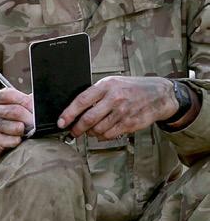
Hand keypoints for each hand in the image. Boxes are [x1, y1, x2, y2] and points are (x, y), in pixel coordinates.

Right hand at [0, 87, 33, 168]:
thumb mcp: (6, 109)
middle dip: (30, 120)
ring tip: (19, 133)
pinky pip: (14, 140)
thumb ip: (21, 102)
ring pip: (18, 127)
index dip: (27, 102)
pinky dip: (17, 142)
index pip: (12, 94)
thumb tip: (39, 99)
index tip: (34, 110)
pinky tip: (11, 141)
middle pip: (17, 111)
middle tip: (33, 125)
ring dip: (23, 132)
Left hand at [58, 76, 177, 140]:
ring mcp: (123, 112)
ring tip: (90, 130)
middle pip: (89, 119)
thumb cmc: (132, 88)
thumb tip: (75, 110)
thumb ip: (95, 95)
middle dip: (77, 128)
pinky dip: (102, 136)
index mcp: (106, 86)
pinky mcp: (131, 123)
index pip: (82, 101)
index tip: (61, 122)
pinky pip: (110, 135)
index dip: (69, 113)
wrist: (159, 94)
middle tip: (73, 132)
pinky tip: (102, 133)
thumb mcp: (112, 83)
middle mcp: (114, 98)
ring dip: (90, 133)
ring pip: (98, 129)